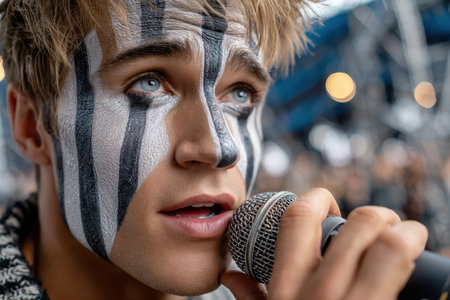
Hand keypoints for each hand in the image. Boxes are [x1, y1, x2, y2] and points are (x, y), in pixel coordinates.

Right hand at [220, 188, 427, 299]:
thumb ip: (251, 299)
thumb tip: (229, 277)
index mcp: (288, 288)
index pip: (301, 218)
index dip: (319, 198)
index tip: (331, 205)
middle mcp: (323, 292)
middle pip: (361, 222)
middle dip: (377, 215)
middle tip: (383, 226)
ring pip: (392, 243)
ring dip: (407, 232)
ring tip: (408, 238)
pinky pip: (410, 274)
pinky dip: (418, 260)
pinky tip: (416, 265)